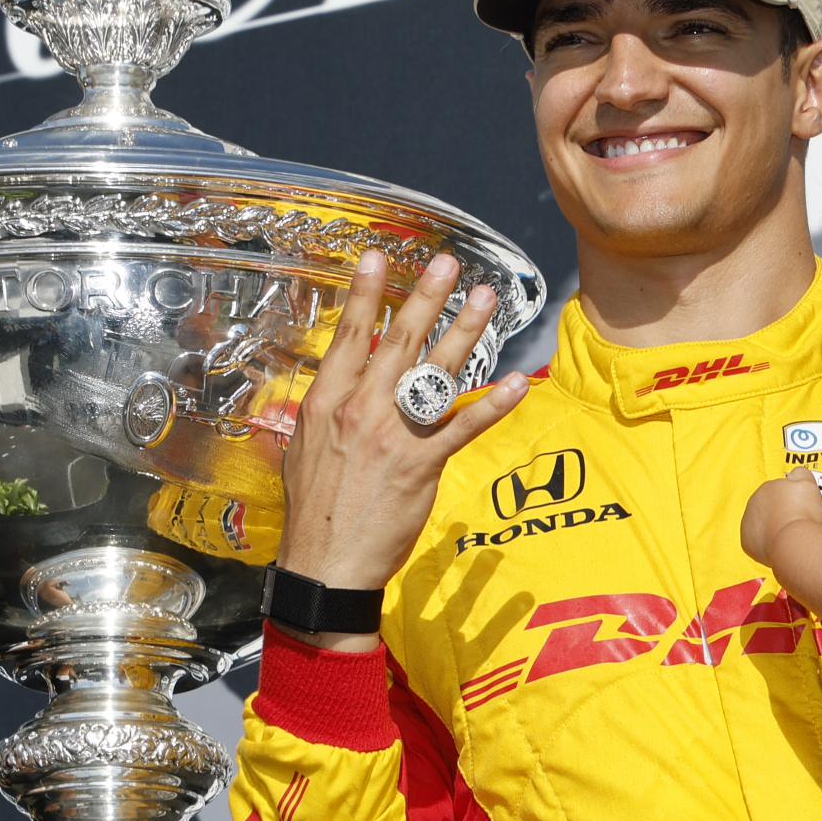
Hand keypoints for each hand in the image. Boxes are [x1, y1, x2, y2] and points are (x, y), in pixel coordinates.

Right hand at [274, 251, 530, 613]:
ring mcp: (393, 435)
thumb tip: (335, 390)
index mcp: (326, 402)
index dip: (367, 294)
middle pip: (399, 342)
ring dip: (465, 331)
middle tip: (448, 264)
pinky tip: (517, 383)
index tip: (380, 257)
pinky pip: (462, 427)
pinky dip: (493, 404)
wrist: (325, 563)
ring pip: (434, 372)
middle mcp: (360, 409)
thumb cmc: (314, 511)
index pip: (349, 336)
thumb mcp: (304, 450)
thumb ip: (325, 414)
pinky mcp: (422, 464)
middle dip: (426, 297)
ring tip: (487, 300)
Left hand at [740, 468, 821, 566]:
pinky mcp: (748, 543)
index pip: (777, 489)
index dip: (790, 497)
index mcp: (767, 487)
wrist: (793, 540)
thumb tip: (797, 472)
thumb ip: (801, 474)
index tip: (799, 504)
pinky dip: (767, 542)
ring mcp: (748, 523)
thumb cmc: (801, 515)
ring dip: (773, 527)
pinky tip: (780, 542)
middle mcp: (754, 503)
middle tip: (796, 519)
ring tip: (789, 533)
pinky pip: (757, 541)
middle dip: (780, 512)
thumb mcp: (808, 484)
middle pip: (768, 506)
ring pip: (762, 524)